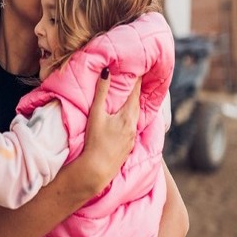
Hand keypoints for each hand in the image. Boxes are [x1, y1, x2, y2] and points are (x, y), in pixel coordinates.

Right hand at [82, 68, 139, 191]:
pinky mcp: (129, 146)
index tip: (142, 68)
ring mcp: (132, 137)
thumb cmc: (95, 140)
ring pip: (137, 116)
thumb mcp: (96, 114)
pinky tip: (127, 120)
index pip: (135, 93)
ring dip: (135, 105)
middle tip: (140, 79)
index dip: (138, 80)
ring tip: (134, 97)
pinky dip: (132, 118)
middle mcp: (134, 126)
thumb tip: (107, 71)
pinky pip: (133, 126)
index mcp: (127, 116)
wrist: (98, 168)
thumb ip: (101, 92)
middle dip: (138, 92)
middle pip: (138, 104)